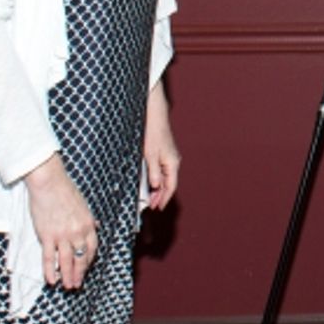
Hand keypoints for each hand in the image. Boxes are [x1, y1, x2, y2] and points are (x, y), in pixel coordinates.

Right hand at [24, 153, 97, 288]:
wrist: (49, 183)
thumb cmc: (65, 191)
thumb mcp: (83, 205)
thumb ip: (87, 219)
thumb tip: (94, 226)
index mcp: (88, 224)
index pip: (92, 248)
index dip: (88, 261)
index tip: (85, 269)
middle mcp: (78, 232)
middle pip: (81, 258)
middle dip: (79, 273)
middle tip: (77, 285)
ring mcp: (62, 235)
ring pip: (67, 261)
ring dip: (67, 276)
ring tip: (67, 287)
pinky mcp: (47, 236)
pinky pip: (49, 257)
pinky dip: (50, 271)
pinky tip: (51, 280)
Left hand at [143, 82, 180, 210]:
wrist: (154, 115)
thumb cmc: (153, 133)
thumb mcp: (150, 155)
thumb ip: (153, 172)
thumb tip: (156, 186)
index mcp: (173, 163)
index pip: (170, 186)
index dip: (164, 198)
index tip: (157, 208)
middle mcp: (173, 161)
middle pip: (169, 183)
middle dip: (160, 195)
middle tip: (150, 205)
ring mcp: (169, 156)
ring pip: (165, 177)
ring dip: (158, 187)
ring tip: (149, 196)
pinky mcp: (164, 152)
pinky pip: (162, 170)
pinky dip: (157, 178)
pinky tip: (150, 181)